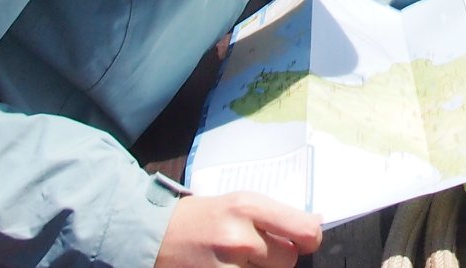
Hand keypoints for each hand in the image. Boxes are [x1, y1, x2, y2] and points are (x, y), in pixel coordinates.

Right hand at [155, 193, 320, 266]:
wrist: (150, 234)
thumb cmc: (200, 217)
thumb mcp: (237, 203)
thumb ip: (274, 215)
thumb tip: (314, 224)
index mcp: (248, 208)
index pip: (305, 230)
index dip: (310, 239)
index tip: (306, 241)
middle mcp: (240, 238)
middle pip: (288, 260)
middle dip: (278, 256)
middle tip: (257, 250)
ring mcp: (226, 267)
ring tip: (238, 260)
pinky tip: (229, 266)